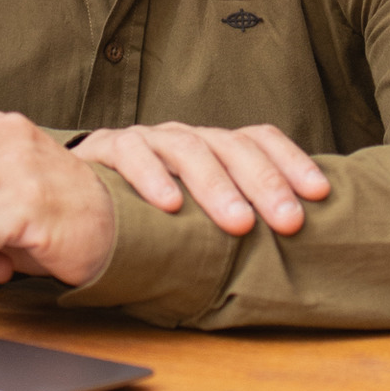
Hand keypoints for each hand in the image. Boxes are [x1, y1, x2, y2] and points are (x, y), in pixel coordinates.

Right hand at [72, 122, 328, 237]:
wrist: (69, 196)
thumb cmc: (144, 213)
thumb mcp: (193, 213)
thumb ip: (229, 218)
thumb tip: (291, 254)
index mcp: (212, 147)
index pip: (259, 140)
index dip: (292, 162)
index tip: (320, 194)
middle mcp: (184, 137)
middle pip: (233, 146)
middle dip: (265, 182)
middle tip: (289, 221)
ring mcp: (147, 139)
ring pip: (188, 148)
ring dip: (217, 186)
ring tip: (237, 223)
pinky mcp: (107, 149)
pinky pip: (132, 154)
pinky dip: (152, 178)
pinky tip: (169, 205)